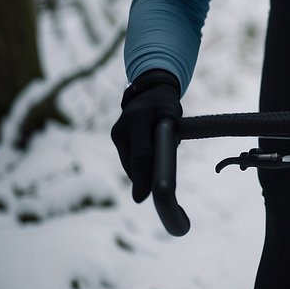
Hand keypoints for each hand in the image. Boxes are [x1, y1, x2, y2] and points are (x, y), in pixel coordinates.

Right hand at [111, 69, 181, 202]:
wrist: (149, 91)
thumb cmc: (165, 104)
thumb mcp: (172, 114)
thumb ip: (169, 135)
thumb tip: (164, 163)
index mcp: (138, 119)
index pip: (141, 153)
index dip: (142, 177)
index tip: (142, 197)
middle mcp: (122, 128)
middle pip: (133, 162)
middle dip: (143, 181)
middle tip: (156, 196)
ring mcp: (117, 133)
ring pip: (130, 163)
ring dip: (142, 173)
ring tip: (156, 178)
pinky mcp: (117, 138)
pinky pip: (129, 158)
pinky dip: (139, 166)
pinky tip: (149, 169)